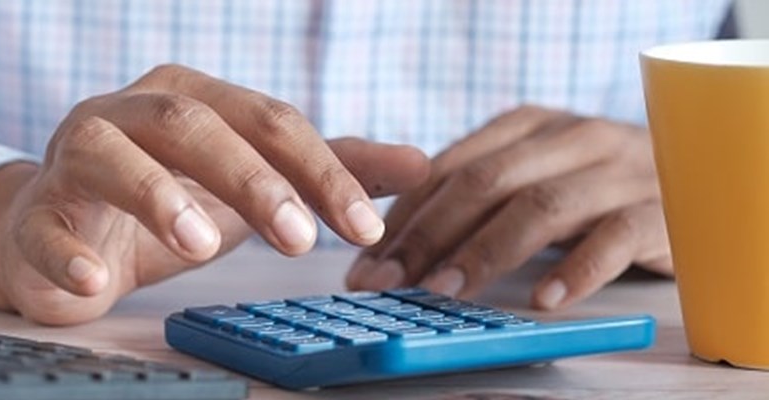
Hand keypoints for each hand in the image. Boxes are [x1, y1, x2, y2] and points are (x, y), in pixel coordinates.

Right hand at [0, 65, 429, 324]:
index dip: (319, 169)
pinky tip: (96, 281)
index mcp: (192, 98)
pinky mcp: (36, 214)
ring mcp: (75, 157)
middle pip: (193, 123)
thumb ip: (327, 171)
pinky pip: (44, 227)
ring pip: (111, 154)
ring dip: (157, 195)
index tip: (364, 226)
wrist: (63, 232)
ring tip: (201, 244)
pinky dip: (68, 254)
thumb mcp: (251, 184)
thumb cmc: (165, 200)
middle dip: (251, 178)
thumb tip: (420, 164)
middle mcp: (131, 112)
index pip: (267, 120)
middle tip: (299, 240)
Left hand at [346, 105, 670, 309]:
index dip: (403, 217)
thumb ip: (473, 197)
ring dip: (486, 252)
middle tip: (390, 281)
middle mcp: (570, 138)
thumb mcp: (531, 177)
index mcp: (527, 126)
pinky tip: (543, 299)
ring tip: (446, 292)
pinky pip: (615, 238)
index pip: (450, 167)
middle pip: (485, 183)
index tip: (367, 262)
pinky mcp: (658, 209)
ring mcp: (616, 170)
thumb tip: (391, 243)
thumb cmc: (594, 187)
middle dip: (427, 235)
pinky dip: (577, 269)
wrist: (702, 174)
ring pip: (541, 206)